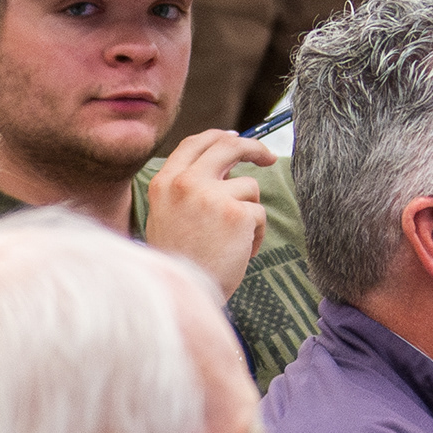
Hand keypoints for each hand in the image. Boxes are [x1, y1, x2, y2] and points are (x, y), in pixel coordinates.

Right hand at [140, 129, 272, 296]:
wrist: (181, 295)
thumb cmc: (179, 262)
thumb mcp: (168, 217)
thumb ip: (188, 189)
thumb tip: (225, 166)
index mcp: (164, 182)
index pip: (195, 143)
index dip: (218, 138)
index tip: (236, 139)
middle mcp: (185, 183)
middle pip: (227, 147)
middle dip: (253, 148)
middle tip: (268, 157)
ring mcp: (211, 195)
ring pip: (249, 187)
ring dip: (249, 212)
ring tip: (232, 241)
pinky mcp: (236, 213)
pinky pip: (259, 214)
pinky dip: (255, 235)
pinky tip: (237, 253)